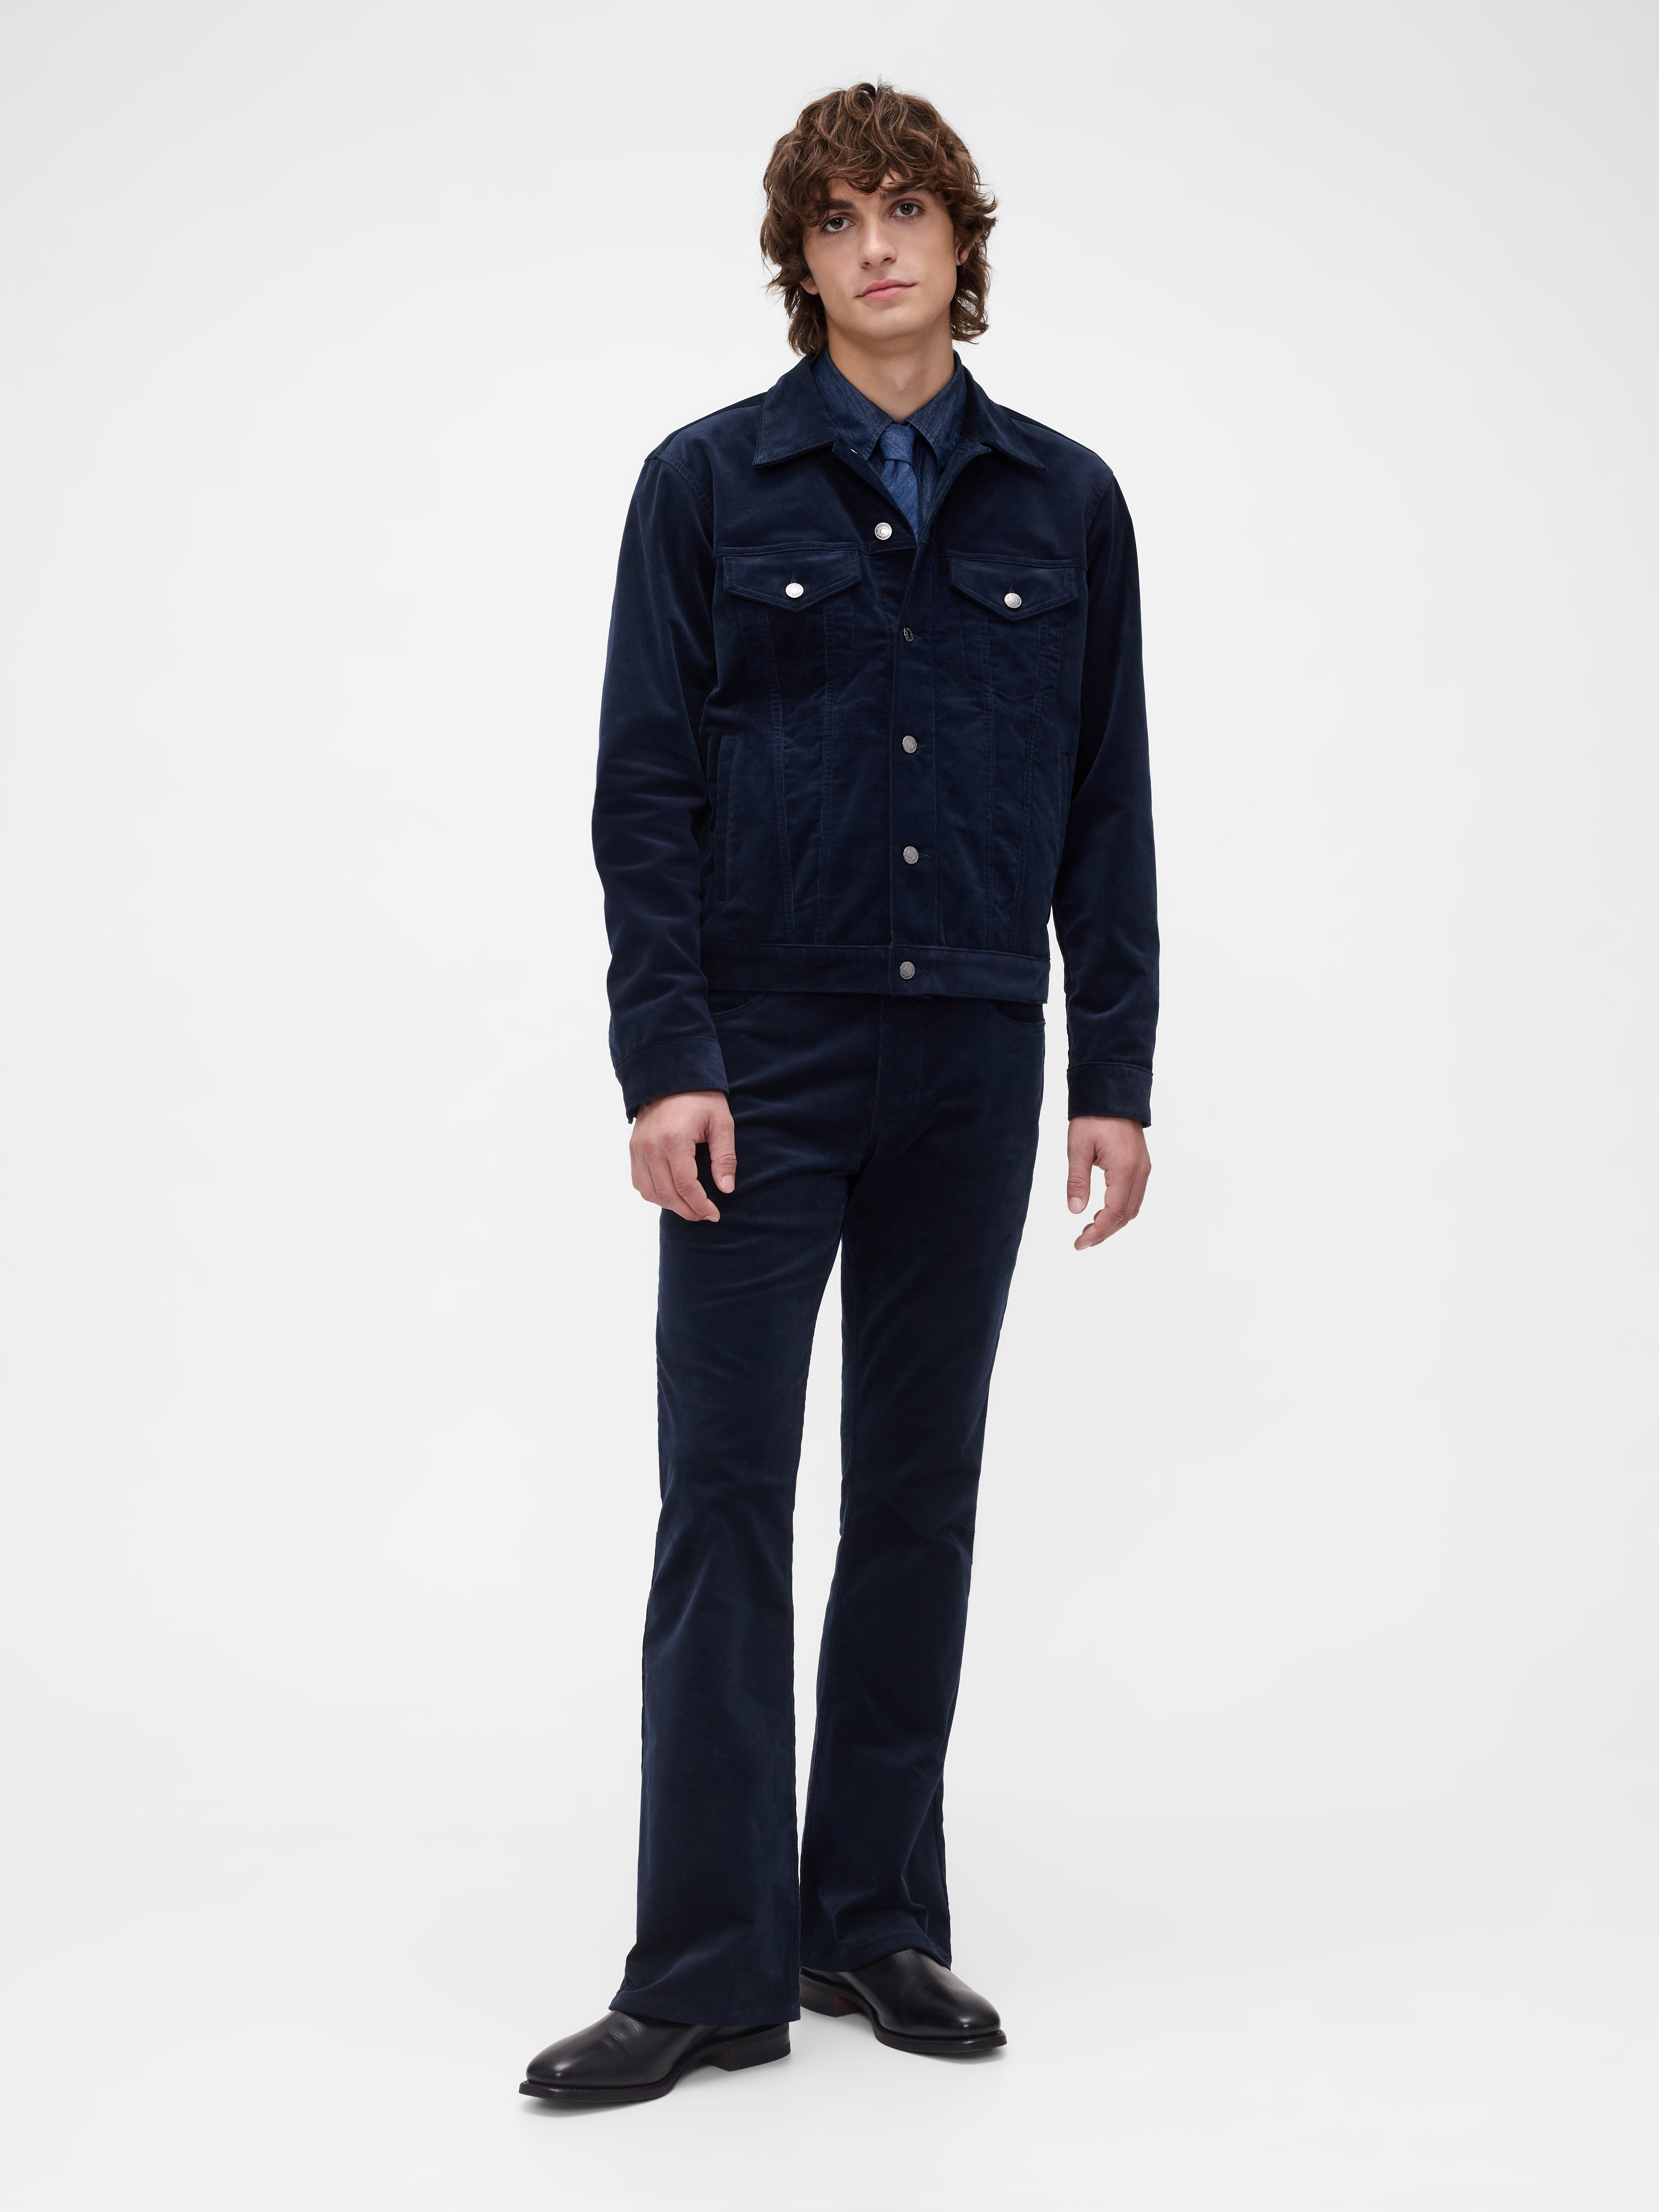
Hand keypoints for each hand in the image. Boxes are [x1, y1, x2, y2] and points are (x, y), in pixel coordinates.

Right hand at [630, 1091, 736, 1222]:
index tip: (714, 1214)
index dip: (701, 1205)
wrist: (672, 1076)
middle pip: (666, 1194)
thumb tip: (726, 1189)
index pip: (686, 1186)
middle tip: (705, 1215)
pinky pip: (638, 1181)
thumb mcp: (722, 1124)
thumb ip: (724, 1158)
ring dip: (670, 1205)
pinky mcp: (633, 1148)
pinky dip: (653, 1193)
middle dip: (688, 1211)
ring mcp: (638, 1148)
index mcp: (674, 1140)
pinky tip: (671, 1194)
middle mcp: (651, 1147)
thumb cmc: (701, 1099)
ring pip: (649, 1192)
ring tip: (689, 1207)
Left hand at [1066, 1117, 1150, 1250]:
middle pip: (1125, 1215)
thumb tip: (1075, 1211)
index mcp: (1124, 1169)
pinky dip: (1120, 1210)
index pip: (1113, 1213)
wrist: (1113, 1092)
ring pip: (1132, 1208)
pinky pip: (1134, 1196)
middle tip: (1082, 1241)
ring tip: (1089, 1230)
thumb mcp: (1078, 1148)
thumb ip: (1077, 1181)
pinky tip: (1102, 1211)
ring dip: (1113, 1223)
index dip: (1098, 1232)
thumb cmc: (1093, 1117)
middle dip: (1105, 1232)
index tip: (1080, 1243)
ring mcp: (1143, 1169)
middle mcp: (1139, 1172)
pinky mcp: (1141, 1165)